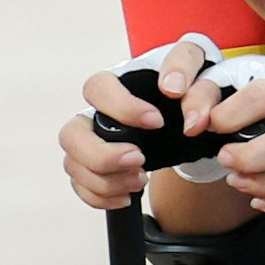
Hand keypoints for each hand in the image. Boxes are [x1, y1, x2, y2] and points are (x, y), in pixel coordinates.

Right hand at [60, 35, 230, 209]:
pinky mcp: (93, 167)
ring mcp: (90, 142)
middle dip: (103, 155)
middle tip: (139, 160)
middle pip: (71, 134)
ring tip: (140, 180)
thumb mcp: (193, 67)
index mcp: (114, 83)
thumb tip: (173, 87)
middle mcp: (94, 114)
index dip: (122, 108)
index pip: (98, 88)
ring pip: (73, 164)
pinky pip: (81, 187)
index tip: (157, 122)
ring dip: (105, 181)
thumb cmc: (184, 84)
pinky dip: (101, 197)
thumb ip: (185, 67)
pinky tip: (127, 196)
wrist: (188, 114)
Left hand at [197, 55, 264, 215]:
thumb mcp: (219, 85)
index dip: (232, 115)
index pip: (263, 97)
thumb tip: (193, 124)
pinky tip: (258, 200)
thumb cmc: (247, 99)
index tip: (210, 127)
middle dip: (253, 157)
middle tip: (224, 160)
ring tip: (236, 181)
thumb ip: (199, 97)